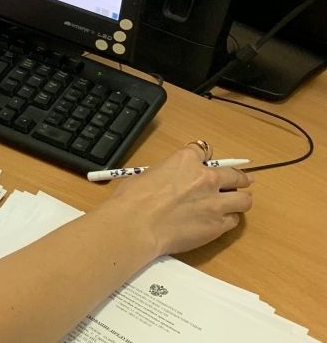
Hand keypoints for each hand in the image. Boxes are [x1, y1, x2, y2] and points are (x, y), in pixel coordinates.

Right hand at [102, 144, 253, 256]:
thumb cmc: (133, 199)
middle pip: (234, 174)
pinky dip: (228, 220)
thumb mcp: (147, 174)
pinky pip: (234, 220)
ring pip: (244, 199)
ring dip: (239, 200)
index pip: (203, 151)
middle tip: (240, 182)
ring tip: (235, 204)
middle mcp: (206, 178)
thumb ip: (166, 174)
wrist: (137, 224)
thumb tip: (167, 182)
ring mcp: (215, 202)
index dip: (204, 158)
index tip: (205, 163)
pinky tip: (220, 221)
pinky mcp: (218, 225)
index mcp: (185, 160)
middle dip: (238, 178)